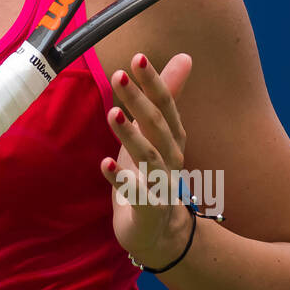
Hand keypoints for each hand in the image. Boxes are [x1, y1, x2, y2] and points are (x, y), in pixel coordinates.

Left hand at [100, 52, 194, 269]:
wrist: (161, 232)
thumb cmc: (153, 173)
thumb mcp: (157, 132)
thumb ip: (167, 96)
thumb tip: (185, 56)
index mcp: (172, 139)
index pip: (166, 106)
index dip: (154, 83)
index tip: (138, 58)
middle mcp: (171, 159)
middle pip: (158, 127)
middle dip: (140, 101)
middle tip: (119, 76)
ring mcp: (161, 185)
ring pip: (149, 158)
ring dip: (131, 135)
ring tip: (113, 114)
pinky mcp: (147, 210)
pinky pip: (136, 194)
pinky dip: (120, 179)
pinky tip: (104, 163)